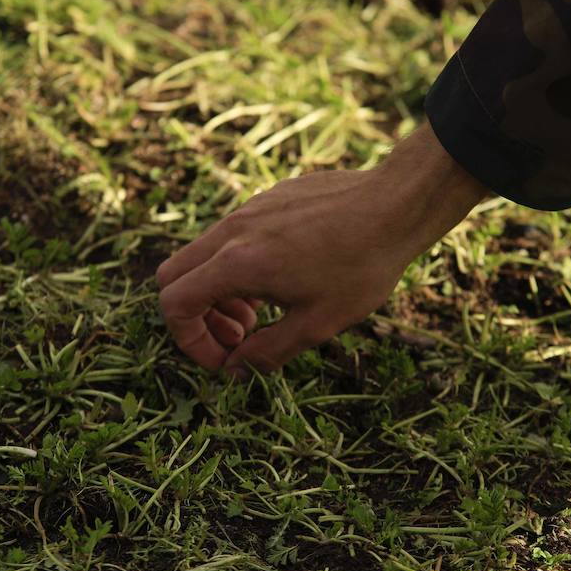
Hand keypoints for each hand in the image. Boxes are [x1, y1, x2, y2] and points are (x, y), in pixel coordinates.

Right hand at [156, 123, 486, 375]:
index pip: (175, 305)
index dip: (191, 342)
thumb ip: (266, 352)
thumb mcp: (317, 324)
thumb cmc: (362, 266)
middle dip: (197, 316)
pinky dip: (238, 266)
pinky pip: (231, 236)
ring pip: (202, 255)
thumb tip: (235, 370)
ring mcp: (247, 210)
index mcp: (237, 263)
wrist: (396, 204)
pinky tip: (284, 278)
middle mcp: (232, 231)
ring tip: (262, 313)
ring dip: (218, 292)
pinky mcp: (266, 199)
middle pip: (174, 276)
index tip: (226, 359)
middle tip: (240, 336)